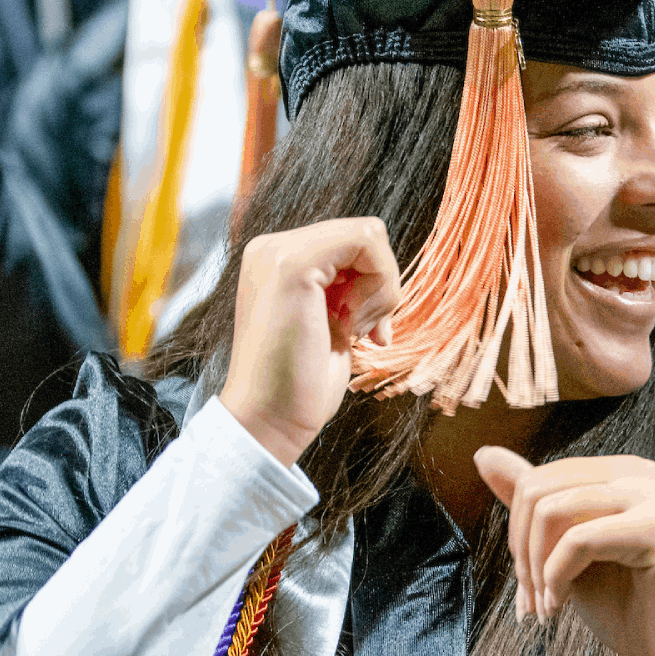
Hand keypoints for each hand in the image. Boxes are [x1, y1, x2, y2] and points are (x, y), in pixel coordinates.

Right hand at [219, 218, 398, 466]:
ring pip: (369, 236)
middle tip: (363, 331)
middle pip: (365, 236)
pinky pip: (366, 243)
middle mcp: (272, 248)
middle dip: (380, 285)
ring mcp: (277, 252)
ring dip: (380, 288)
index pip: (353, 242)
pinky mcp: (292, 264)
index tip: (367, 329)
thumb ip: (348, 289)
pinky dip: (378, 286)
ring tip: (353, 330)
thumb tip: (385, 271)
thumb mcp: (332, 322)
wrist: (269, 419)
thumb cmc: (301, 382)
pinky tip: (352, 326)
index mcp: (278, 260)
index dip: (375, 283)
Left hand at [475, 449, 654, 655]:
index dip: (516, 535)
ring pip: (550, 511)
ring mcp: (649, 496)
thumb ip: (533, 505)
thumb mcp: (564, 552)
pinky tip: (563, 605)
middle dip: (521, 551)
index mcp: (618, 472)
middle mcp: (636, 472)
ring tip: (548, 605)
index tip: (528, 584)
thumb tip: (486, 455)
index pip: (536, 479)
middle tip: (533, 598)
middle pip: (536, 489)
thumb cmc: (630, 606)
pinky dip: (556, 578)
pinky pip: (577, 541)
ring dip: (536, 569)